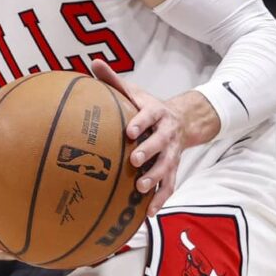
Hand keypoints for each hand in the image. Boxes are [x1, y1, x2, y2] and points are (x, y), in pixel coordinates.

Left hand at [92, 60, 184, 215]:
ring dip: (155, 179)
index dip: (141, 122)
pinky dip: (160, 200)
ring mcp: (171, 154)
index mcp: (156, 113)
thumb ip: (114, 80)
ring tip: (140, 189)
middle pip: (160, 144)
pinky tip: (148, 214)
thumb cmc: (148, 108)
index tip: (130, 129)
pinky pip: (169, 186)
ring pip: (166, 168)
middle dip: (149, 152)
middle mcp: (166, 134)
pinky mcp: (173, 169)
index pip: (149, 116)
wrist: (182, 121)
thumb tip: (93, 62)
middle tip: (134, 159)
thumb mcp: (134, 92)